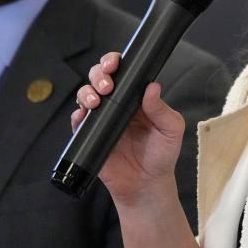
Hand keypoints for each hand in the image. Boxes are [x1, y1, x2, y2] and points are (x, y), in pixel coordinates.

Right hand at [72, 52, 185, 203]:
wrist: (146, 185)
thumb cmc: (162, 155)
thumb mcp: (170, 130)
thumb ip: (161, 110)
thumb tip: (152, 87)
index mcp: (135, 97)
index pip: (122, 72)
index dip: (114, 62)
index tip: (114, 63)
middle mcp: (117, 104)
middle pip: (99, 78)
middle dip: (98, 74)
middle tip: (107, 85)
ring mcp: (101, 119)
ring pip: (85, 95)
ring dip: (86, 92)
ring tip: (96, 101)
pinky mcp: (90, 136)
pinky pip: (78, 122)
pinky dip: (77, 116)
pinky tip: (83, 116)